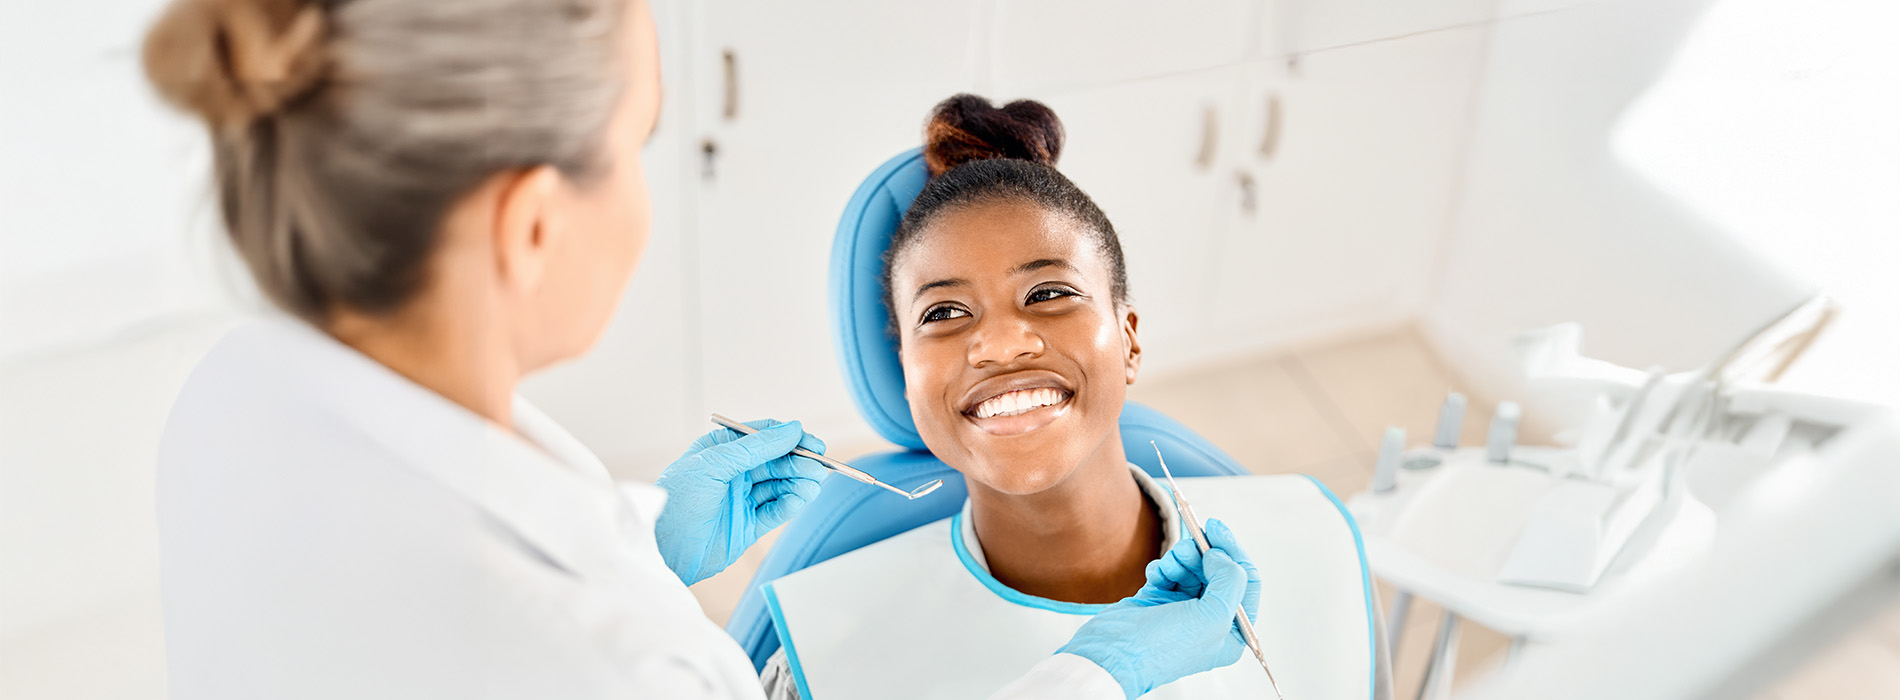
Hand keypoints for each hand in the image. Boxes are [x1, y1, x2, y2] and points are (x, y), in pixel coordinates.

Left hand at [653, 419, 826, 585]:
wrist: (662, 550)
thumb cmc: (676, 502)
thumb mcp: (714, 464)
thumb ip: (755, 448)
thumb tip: (790, 429)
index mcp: (720, 450)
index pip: (763, 437)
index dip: (789, 438)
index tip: (811, 443)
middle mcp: (733, 473)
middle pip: (776, 461)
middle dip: (798, 462)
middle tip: (818, 467)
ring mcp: (741, 499)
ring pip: (780, 485)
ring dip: (798, 483)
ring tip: (812, 485)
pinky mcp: (748, 525)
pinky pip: (776, 510)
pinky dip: (790, 504)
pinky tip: (799, 499)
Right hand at [1057, 518, 1261, 698]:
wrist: (1114, 653)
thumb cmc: (1164, 647)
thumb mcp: (1212, 616)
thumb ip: (1230, 580)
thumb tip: (1222, 554)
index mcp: (1231, 632)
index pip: (1246, 583)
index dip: (1233, 553)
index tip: (1216, 530)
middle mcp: (1210, 620)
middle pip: (1216, 571)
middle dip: (1202, 555)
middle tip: (1187, 549)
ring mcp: (1183, 609)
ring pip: (1192, 567)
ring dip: (1181, 560)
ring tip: (1169, 567)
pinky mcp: (1159, 599)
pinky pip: (1169, 571)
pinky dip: (1163, 568)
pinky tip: (1156, 575)